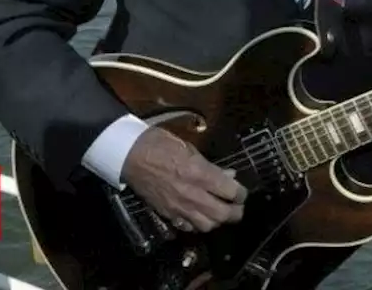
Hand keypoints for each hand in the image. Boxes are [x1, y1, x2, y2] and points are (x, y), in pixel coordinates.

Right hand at [121, 126, 247, 231]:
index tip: (242, 192)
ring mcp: (179, 206)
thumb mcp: (189, 148)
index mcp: (200, 173)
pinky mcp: (168, 213)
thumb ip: (211, 165)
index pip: (231, 192)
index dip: (241, 193)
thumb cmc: (159, 144)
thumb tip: (228, 175)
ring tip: (219, 212)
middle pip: (223, 214)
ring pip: (208, 225)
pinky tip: (199, 216)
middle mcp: (192, 194)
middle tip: (238, 207)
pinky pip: (188, 227)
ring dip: (217, 220)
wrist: (129, 155)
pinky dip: (198, 224)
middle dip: (236, 212)